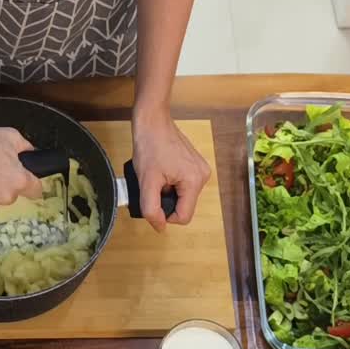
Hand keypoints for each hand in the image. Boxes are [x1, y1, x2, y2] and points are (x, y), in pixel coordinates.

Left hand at [132, 109, 211, 231]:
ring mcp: (200, 169)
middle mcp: (203, 176)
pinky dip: (170, 183)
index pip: (184, 216)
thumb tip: (160, 227)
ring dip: (167, 192)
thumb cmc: (149, 147)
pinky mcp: (195, 165)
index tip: (152, 202)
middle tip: (153, 184)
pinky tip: (162, 171)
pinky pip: (183, 185)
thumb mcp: (146, 182)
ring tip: (157, 176)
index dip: (166, 216)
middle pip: (184, 206)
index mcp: (194, 181)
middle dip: (166, 201)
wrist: (152, 122)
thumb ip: (151, 209)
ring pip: (182, 196)